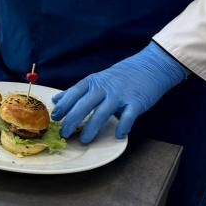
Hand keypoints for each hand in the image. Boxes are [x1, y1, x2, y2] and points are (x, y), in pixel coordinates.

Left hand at [51, 42, 187, 142]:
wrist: (150, 66)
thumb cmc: (120, 76)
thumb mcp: (96, 79)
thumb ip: (76, 91)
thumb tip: (56, 100)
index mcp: (93, 82)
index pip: (74, 94)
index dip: (63, 107)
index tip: (54, 118)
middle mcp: (105, 87)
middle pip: (84, 105)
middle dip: (72, 120)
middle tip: (64, 134)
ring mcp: (121, 94)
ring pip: (102, 112)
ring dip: (92, 128)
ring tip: (84, 140)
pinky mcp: (136, 101)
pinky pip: (128, 116)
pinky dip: (123, 125)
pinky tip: (117, 135)